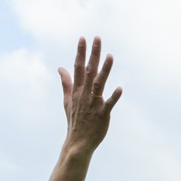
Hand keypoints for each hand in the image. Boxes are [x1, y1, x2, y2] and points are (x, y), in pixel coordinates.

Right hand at [59, 36, 121, 153]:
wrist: (78, 142)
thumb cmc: (74, 120)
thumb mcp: (67, 100)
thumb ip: (66, 83)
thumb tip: (60, 68)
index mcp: (77, 90)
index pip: (78, 67)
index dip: (81, 52)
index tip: (83, 39)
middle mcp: (85, 94)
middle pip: (89, 70)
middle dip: (93, 54)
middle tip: (97, 38)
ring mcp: (94, 104)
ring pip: (99, 84)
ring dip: (104, 70)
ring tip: (110, 56)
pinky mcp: (102, 114)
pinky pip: (109, 104)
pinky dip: (114, 97)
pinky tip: (120, 88)